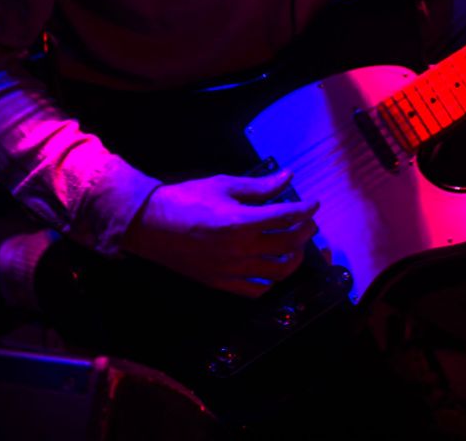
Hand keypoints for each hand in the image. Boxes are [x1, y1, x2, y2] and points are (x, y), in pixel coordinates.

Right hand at [122, 169, 318, 297]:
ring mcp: (231, 270)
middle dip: (304, 232)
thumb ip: (259, 186)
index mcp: (241, 222)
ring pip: (277, 271)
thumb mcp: (224, 186)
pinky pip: (256, 289)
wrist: (151, 224)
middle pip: (287, 244)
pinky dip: (270, 280)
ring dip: (293, 257)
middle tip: (309, 223)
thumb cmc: (187, 199)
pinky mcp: (221, 283)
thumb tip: (288, 176)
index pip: (286, 217)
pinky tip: (272, 268)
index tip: (314, 203)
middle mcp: (240, 250)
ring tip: (296, 245)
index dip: (305, 209)